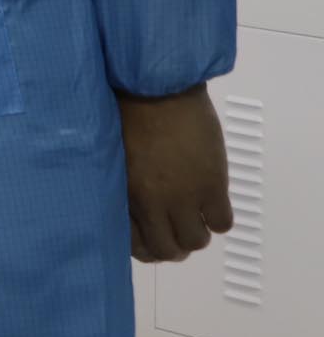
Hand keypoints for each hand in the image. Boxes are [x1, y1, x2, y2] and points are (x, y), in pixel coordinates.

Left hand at [119, 84, 233, 261]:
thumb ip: (123, 185)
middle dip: (173, 247)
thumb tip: (132, 209)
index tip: (153, 240)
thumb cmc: (126, 111)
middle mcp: (154, 202)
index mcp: (125, 194)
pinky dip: (218, 219)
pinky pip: (222, 222)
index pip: (137, 245)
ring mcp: (185, 195)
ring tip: (194, 216)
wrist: (155, 87)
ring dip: (196, 234)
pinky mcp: (212, 184)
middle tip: (177, 232)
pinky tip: (211, 204)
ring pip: (197, 241)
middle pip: (168, 250)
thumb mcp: (114, 156)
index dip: (147, 249)